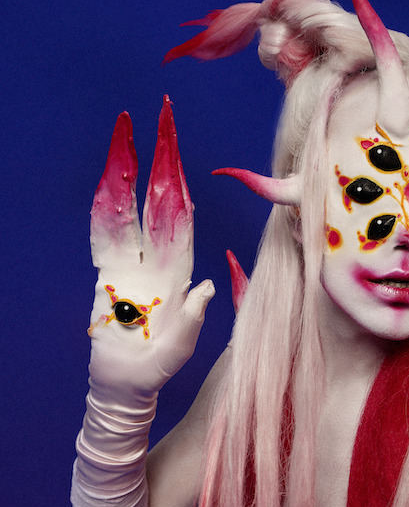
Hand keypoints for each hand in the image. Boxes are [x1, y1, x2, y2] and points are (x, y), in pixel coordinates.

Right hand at [87, 96, 213, 396]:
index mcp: (177, 275)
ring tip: (125, 134)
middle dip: (160, 160)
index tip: (182, 152)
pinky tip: (106, 176)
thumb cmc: (154, 372)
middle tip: (160, 118)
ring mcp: (129, 265)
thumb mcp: (178, 351)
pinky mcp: (106, 276)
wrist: (123, 388)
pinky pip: (103, 234)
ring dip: (127, 171)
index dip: (182, 186)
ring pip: (128, 208)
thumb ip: (191, 320)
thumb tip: (207, 286)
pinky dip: (104, 204)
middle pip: (157, 201)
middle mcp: (155, 262)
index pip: (182, 220)